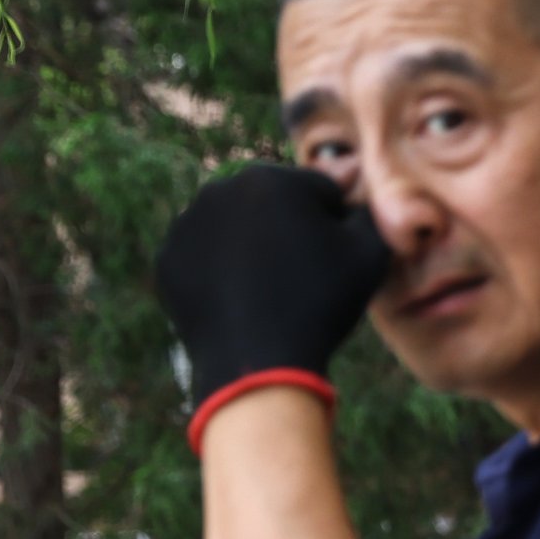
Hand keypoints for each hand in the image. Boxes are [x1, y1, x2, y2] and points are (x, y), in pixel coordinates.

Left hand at [153, 163, 394, 449]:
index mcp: (273, 178)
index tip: (338, 258)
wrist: (257, 360)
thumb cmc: (320, 301)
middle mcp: (221, 188)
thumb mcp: (370, 254)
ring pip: (236, 225)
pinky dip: (222, 268)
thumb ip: (371, 213)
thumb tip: (362, 198)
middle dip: (291, 227)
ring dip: (255, 245)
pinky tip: (242, 296)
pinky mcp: (168, 256)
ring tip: (272, 288)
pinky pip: (205, 253)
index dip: (337, 224)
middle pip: (273, 203)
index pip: (320, 191)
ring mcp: (187, 223)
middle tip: (305, 275)